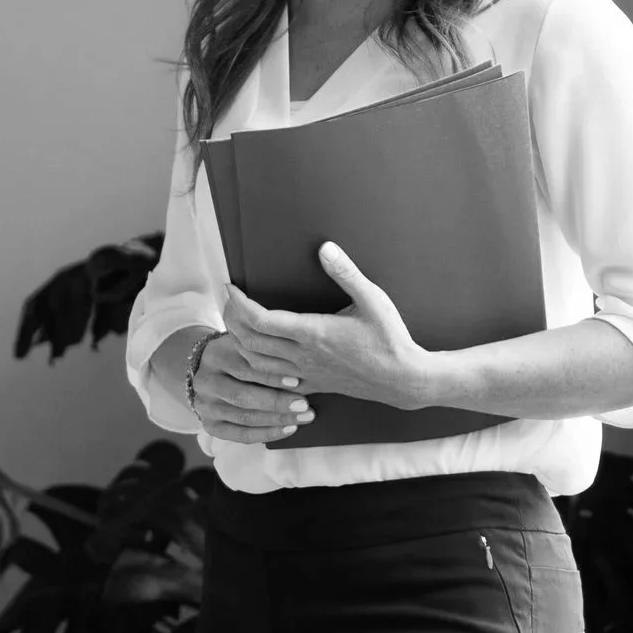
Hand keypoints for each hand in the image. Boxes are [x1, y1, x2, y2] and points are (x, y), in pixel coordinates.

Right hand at [189, 328, 314, 443]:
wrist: (212, 372)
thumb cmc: (240, 357)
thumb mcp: (247, 347)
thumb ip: (265, 355)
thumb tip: (300, 370)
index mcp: (214, 356)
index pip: (243, 368)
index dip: (271, 376)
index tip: (297, 381)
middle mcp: (205, 382)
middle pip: (241, 396)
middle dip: (276, 403)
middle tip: (304, 405)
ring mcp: (205, 406)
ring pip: (243, 418)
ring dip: (277, 420)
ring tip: (302, 418)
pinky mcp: (210, 426)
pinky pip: (241, 435)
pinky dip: (267, 434)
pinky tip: (288, 430)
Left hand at [222, 242, 432, 409]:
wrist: (405, 380)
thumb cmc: (390, 339)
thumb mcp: (373, 299)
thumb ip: (346, 273)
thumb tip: (325, 248)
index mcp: (313, 333)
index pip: (260, 320)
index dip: (238, 303)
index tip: (230, 287)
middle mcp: (303, 356)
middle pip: (249, 341)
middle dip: (232, 320)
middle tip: (228, 301)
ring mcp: (306, 373)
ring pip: (257, 364)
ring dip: (239, 343)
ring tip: (236, 323)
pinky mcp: (313, 385)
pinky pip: (274, 382)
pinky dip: (257, 368)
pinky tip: (257, 355)